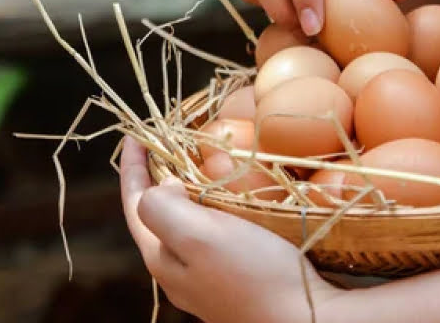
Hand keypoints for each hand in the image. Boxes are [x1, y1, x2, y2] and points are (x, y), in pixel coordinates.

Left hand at [119, 137, 343, 322]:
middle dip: (160, 177)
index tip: (134, 134)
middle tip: (171, 142)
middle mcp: (181, 272)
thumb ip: (164, 210)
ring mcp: (210, 279)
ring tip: (204, 163)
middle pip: (159, 215)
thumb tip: (162, 186)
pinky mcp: (240, 279)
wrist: (308, 320)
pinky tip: (239, 201)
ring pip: (190, 224)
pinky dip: (219, 208)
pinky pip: (218, 234)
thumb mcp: (198, 236)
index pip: (134, 204)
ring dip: (191, 191)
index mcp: (163, 259)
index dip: (132, 167)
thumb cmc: (254, 275)